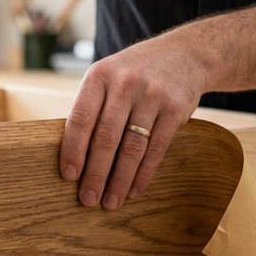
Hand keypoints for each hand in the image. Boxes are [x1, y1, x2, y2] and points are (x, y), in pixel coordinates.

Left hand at [59, 36, 207, 209]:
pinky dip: (143, 174)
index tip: (69, 176)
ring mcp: (152, 95)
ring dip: (120, 180)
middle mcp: (124, 84)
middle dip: (96, 174)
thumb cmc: (135, 72)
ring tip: (111, 202)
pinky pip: (156, 149)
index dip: (73, 150)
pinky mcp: (175, 109)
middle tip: (88, 200)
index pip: (80, 118)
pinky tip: (134, 190)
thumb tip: (73, 156)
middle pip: (106, 138)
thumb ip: (92, 107)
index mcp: (99, 76)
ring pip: (132, 148)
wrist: (186, 53)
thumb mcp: (109, 76)